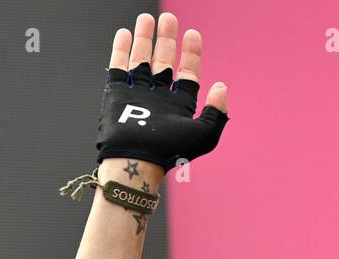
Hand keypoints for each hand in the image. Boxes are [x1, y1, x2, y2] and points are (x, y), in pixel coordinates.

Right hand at [96, 12, 229, 172]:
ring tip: (147, 18)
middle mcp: (159, 97)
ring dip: (145, 38)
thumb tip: (222, 86)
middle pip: (164, 60)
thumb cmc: (171, 151)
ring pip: (141, 58)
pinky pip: (119, 67)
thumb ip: (217, 112)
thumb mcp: (205, 135)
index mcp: (180, 104)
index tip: (193, 33)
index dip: (191, 53)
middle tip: (168, 17)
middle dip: (166, 38)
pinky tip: (125, 33)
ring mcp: (137, 94)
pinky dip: (121, 49)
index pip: (188, 73)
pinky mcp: (117, 94)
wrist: (137, 161)